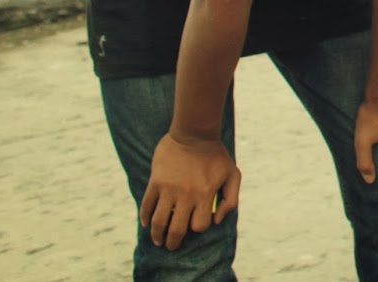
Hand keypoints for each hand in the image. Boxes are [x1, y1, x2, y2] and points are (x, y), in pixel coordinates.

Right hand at [140, 133, 239, 249]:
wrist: (194, 133)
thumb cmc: (216, 155)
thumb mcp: (233, 174)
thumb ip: (230, 199)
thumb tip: (217, 220)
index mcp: (205, 195)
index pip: (199, 225)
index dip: (199, 227)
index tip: (197, 224)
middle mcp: (186, 195)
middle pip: (177, 229)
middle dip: (173, 242)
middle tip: (171, 245)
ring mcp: (168, 189)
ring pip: (159, 221)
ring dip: (157, 235)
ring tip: (158, 240)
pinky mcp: (155, 181)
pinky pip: (146, 205)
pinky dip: (145, 217)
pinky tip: (146, 223)